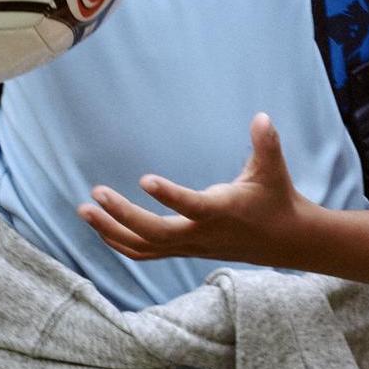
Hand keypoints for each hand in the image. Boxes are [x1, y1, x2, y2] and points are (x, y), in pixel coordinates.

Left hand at [79, 112, 316, 265]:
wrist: (283, 239)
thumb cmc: (275, 198)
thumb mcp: (273, 169)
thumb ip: (267, 144)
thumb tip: (261, 116)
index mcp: (222, 211)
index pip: (191, 207)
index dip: (169, 195)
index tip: (144, 179)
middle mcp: (201, 233)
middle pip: (154, 234)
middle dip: (122, 215)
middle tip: (96, 192)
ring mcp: (190, 246)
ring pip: (143, 247)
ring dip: (111, 231)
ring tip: (85, 209)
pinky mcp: (184, 249)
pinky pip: (144, 252)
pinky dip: (119, 242)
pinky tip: (100, 226)